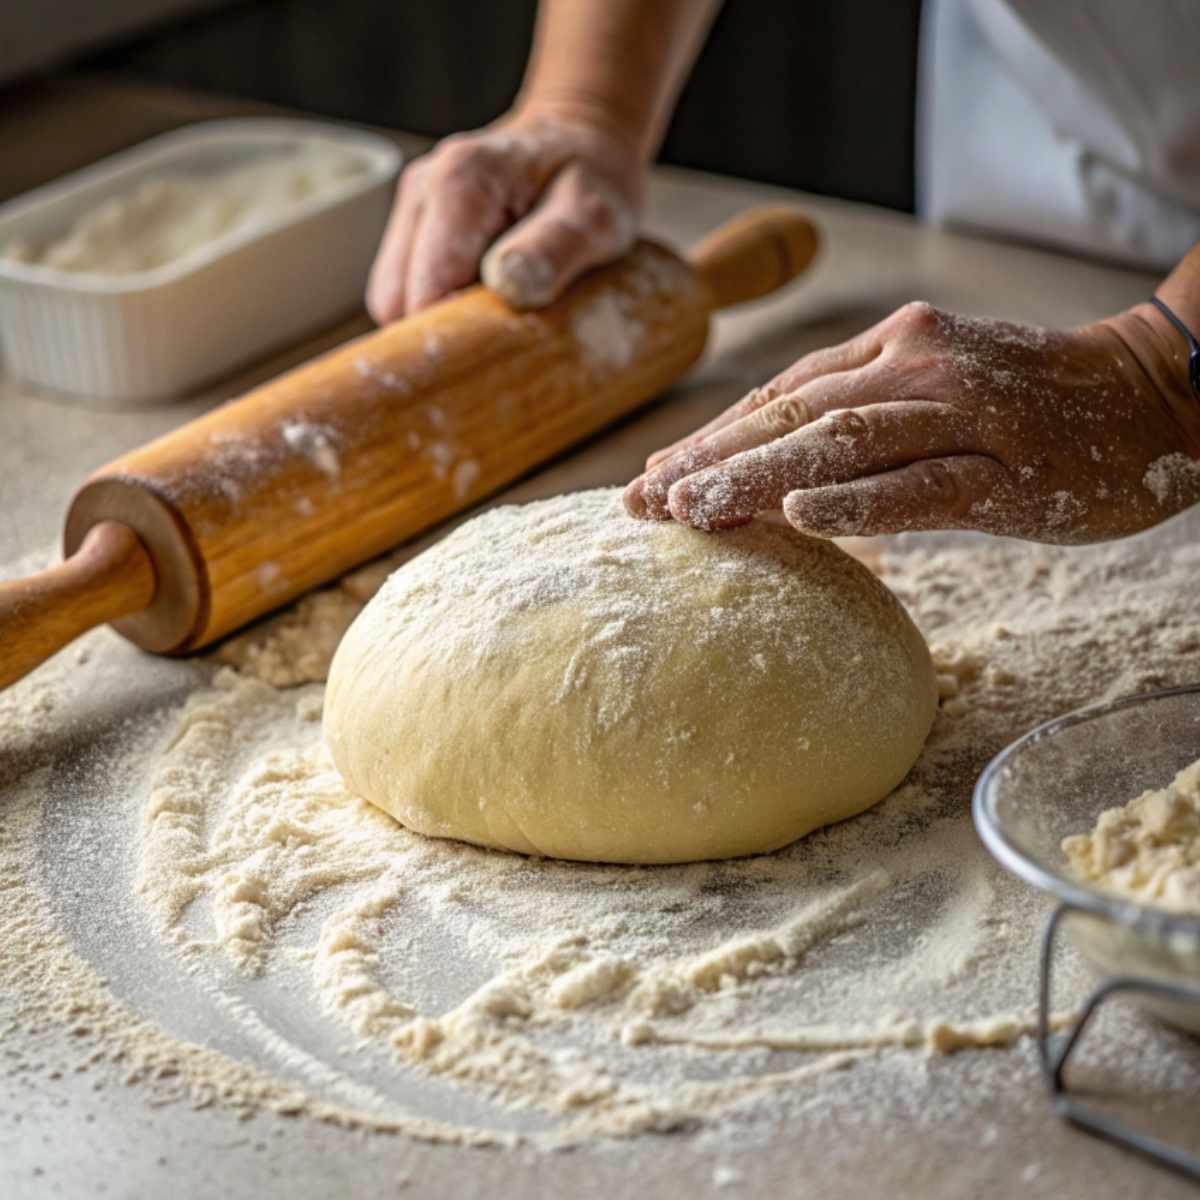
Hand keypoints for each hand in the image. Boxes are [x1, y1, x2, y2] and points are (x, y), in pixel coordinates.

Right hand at [366, 110, 642, 322]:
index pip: (426, 290)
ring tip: (498, 312)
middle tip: (503, 341)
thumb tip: (508, 285)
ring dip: (438, 323)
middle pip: (398, 299)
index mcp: (460, 181)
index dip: (454, 336)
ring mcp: (413, 209)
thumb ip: (554, 247)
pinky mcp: (416, 229)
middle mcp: (423, 190)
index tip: (496, 357)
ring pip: (394, 299)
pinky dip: (440, 310)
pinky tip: (482, 299)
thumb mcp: (594, 214)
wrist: (583, 140)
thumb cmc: (594, 179)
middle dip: (442, 334)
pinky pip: (406, 291)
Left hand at [623, 300, 1199, 543]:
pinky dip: (862, 501)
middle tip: (642, 502)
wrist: (1147, 395)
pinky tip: (802, 516)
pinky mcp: (1007, 472)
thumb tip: (768, 473)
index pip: (782, 394)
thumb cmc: (1025, 406)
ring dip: (758, 477)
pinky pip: (925, 486)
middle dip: (710, 460)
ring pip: (844, 444)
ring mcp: (964, 416)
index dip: (712, 437)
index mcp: (892, 347)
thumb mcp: (929, 394)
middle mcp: (918, 367)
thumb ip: (855, 419)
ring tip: (690, 509)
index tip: (652, 477)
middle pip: (795, 413)